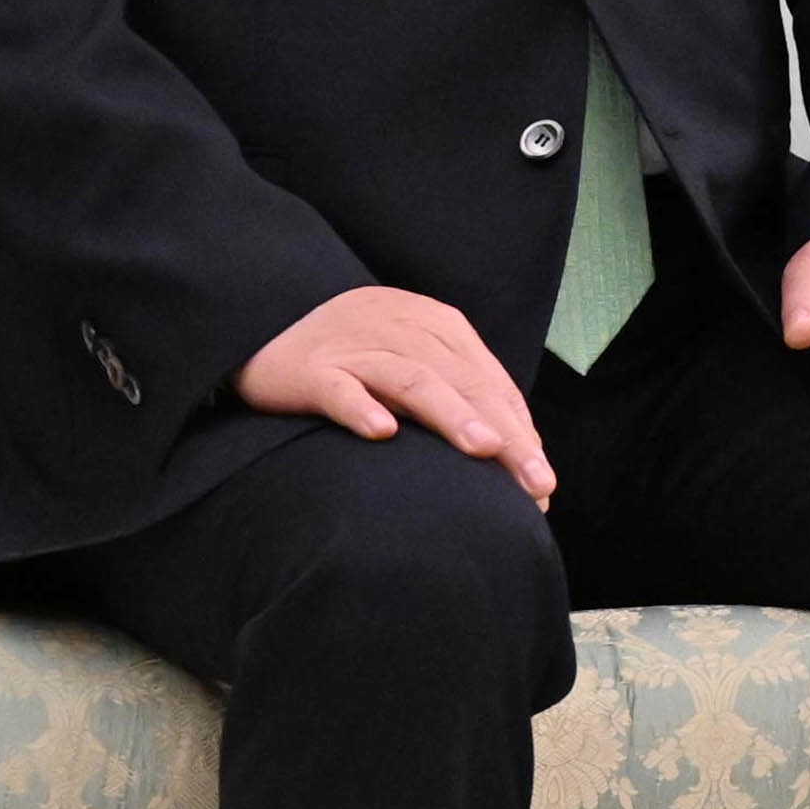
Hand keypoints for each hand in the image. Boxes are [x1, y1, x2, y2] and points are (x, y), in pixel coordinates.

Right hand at [230, 286, 557, 506]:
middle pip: (465, 382)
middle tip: (537, 482)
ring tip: (484, 451)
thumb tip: (513, 452)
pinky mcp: (312, 368)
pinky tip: (381, 433)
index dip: (521, 433)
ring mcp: (357, 348)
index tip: (543, 486)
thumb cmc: (354, 355)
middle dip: (506, 434)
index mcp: (438, 327)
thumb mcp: (413, 360)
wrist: (266, 322)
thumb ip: (458, 394)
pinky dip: (359, 407)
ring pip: (413, 380)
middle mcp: (404, 331)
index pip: (490, 383)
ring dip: (451, 414)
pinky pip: (339, 388)